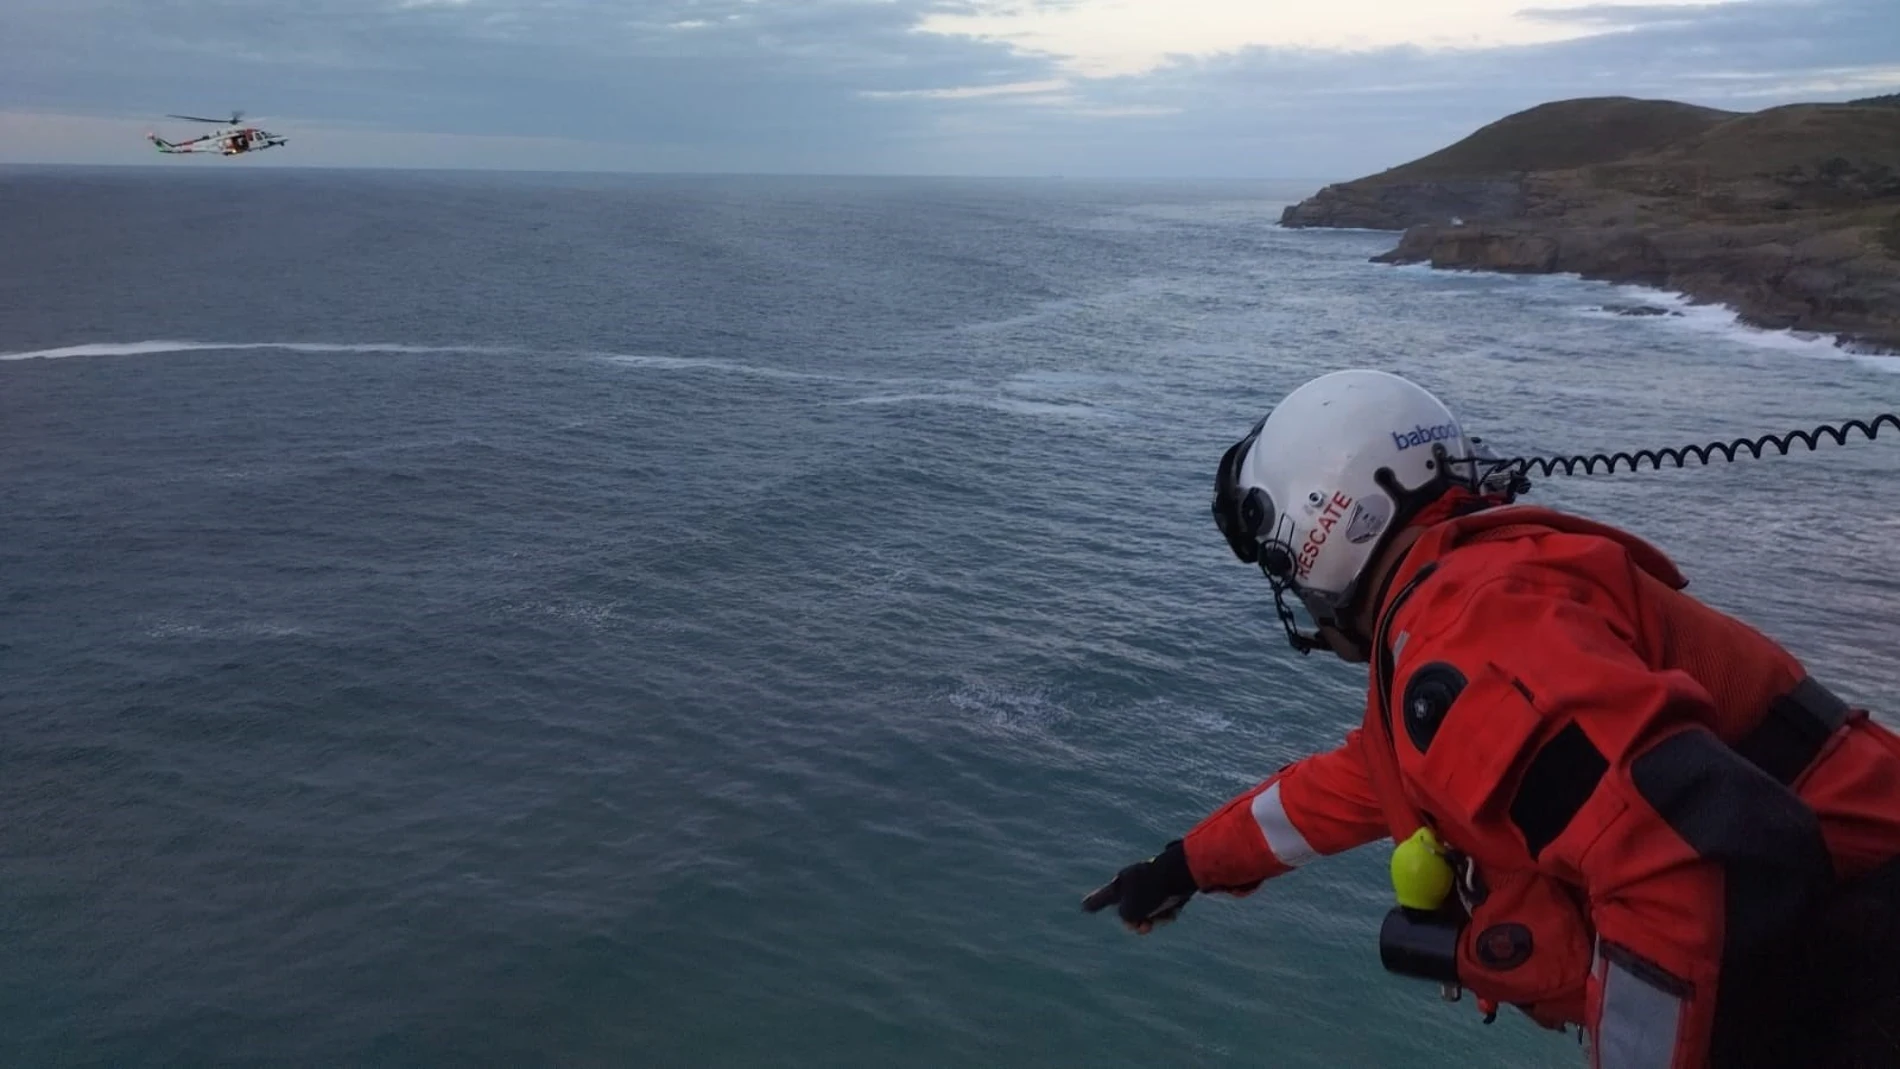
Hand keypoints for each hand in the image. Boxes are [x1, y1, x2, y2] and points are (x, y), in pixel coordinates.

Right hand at [1081, 839, 1198, 933]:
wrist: (1181, 873)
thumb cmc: (1150, 891)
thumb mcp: (1130, 910)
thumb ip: (1125, 917)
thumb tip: (1134, 918)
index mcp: (1121, 882)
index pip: (1103, 897)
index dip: (1094, 903)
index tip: (1085, 907)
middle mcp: (1135, 880)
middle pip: (1131, 907)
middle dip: (1137, 921)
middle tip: (1143, 928)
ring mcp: (1153, 882)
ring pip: (1150, 909)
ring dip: (1155, 919)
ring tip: (1163, 918)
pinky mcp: (1170, 885)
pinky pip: (1165, 904)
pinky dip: (1168, 911)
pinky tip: (1174, 911)